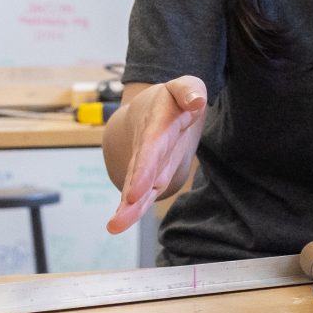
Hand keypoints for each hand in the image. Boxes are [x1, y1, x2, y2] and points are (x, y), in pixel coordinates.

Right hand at [108, 77, 206, 233]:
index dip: (143, 171)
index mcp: (156, 127)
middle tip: (121, 215)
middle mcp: (148, 149)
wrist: (148, 108)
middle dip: (132, 192)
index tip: (134, 192)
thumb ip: (189, 90)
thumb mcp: (184, 86)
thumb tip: (197, 101)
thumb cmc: (171, 99)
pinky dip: (134, 208)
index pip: (150, 150)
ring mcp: (148, 165)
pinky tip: (120, 224)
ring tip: (114, 226)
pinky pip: (143, 194)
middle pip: (138, 172)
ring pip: (137, 187)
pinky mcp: (152, 176)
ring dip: (128, 207)